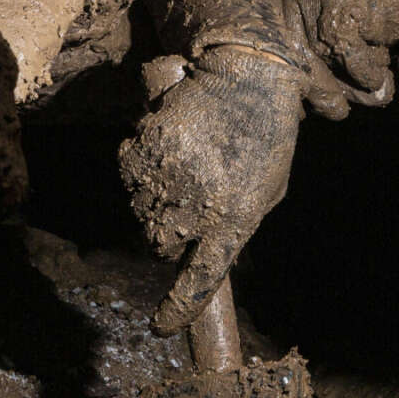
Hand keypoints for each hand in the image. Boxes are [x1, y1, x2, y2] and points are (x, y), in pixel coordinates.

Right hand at [119, 45, 303, 331]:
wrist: (248, 72)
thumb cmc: (267, 132)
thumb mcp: (268, 187)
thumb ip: (237, 223)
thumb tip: (202, 249)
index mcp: (235, 219)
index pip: (201, 279)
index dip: (181, 306)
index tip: (163, 325)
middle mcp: (196, 203)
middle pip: (161, 245)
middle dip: (171, 235)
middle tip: (192, 204)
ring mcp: (166, 176)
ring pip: (143, 211)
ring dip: (158, 199)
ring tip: (190, 164)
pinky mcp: (142, 147)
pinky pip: (130, 176)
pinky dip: (143, 169)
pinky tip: (172, 146)